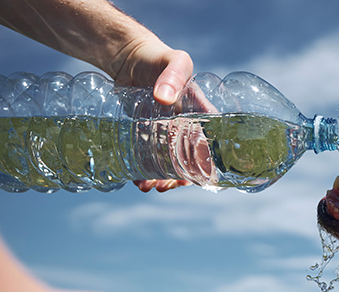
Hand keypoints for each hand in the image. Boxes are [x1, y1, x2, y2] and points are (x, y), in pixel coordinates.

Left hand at [111, 37, 196, 192]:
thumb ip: (173, 76)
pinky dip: (142, 171)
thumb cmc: (159, 58)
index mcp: (200, 115)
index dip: (205, 164)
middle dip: (178, 178)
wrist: (129, 58)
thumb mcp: (173, 61)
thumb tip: (164, 99)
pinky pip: (147, 157)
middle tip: (164, 186)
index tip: (194, 178)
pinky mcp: (146, 134)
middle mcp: (186, 128)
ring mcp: (164, 133)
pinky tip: (135, 179)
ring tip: (146, 187)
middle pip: (188, 160)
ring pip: (167, 163)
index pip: (209, 144)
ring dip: (160, 179)